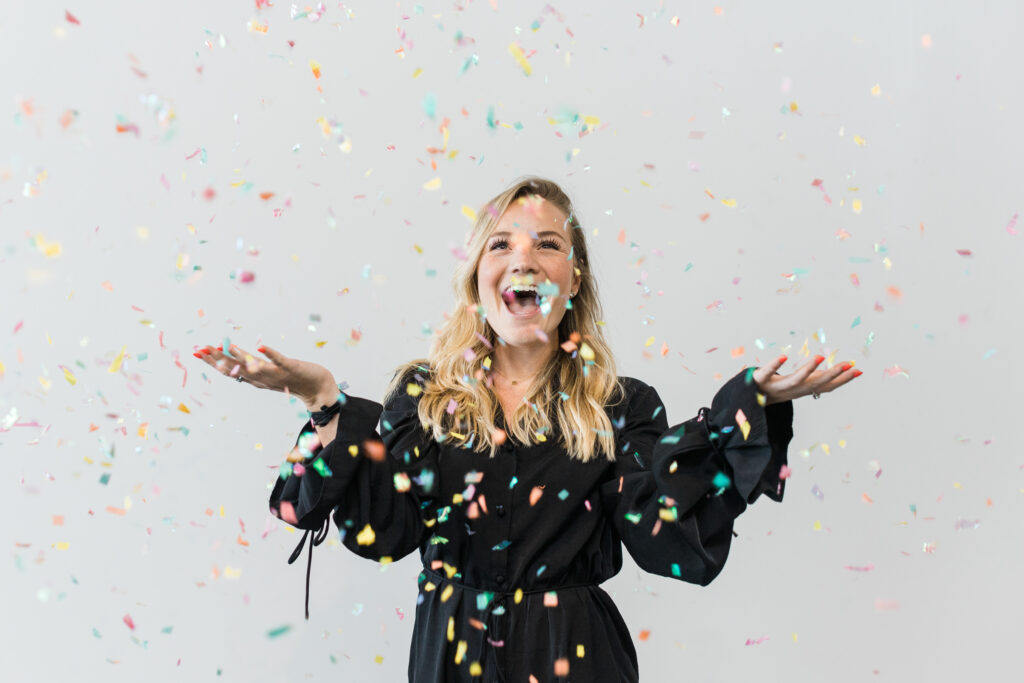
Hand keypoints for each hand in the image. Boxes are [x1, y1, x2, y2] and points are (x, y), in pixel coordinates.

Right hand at [193, 343, 335, 405]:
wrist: (318, 390)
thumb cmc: (292, 380)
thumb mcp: (268, 374)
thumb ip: (252, 367)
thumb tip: (234, 357)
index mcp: (254, 379)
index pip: (229, 370)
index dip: (212, 361)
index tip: (195, 351)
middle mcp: (261, 378)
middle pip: (236, 368)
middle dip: (217, 358)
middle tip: (199, 348)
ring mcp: (276, 374)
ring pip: (253, 365)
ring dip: (239, 356)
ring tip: (225, 346)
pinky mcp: (290, 368)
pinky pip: (279, 361)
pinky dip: (270, 354)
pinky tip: (261, 346)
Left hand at [750, 355, 861, 404]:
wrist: (751, 400)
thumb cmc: (780, 389)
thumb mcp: (803, 384)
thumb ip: (821, 377)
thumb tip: (846, 370)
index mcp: (803, 390)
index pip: (826, 386)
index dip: (843, 379)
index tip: (858, 370)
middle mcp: (793, 390)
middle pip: (815, 384)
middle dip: (833, 375)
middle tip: (848, 364)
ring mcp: (777, 386)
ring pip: (795, 380)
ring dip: (808, 369)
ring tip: (820, 357)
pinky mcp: (761, 380)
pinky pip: (768, 373)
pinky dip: (775, 365)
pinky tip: (784, 356)